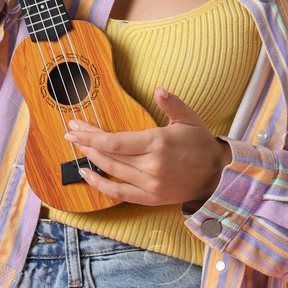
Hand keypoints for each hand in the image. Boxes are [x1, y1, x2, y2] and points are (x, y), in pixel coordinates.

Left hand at [65, 86, 231, 205]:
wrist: (216, 175)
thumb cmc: (201, 144)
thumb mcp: (190, 118)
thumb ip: (172, 103)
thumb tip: (158, 89)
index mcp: (158, 143)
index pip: (116, 141)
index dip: (92, 135)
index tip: (75, 128)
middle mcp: (151, 166)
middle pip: (109, 155)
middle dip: (87, 142)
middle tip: (71, 132)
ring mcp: (149, 184)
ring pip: (111, 171)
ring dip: (91, 159)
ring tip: (78, 147)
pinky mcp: (149, 198)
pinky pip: (118, 193)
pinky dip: (99, 185)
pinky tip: (86, 174)